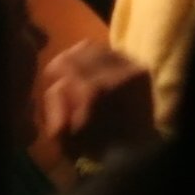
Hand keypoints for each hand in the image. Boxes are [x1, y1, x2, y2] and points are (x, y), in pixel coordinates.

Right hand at [39, 40, 155, 164]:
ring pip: (99, 48)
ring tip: (82, 70)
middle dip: (69, 59)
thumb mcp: (62, 133)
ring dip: (87, 57)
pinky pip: (116, 53)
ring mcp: (132, 69)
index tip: (51, 74)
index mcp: (92, 91)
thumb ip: (54, 103)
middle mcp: (115, 75)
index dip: (54, 67)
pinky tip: (100, 71)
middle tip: (64, 70)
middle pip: (82, 49)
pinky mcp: (142, 69)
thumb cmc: (93, 144)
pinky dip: (104, 59)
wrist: (133, 146)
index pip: (65, 62)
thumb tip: (57, 82)